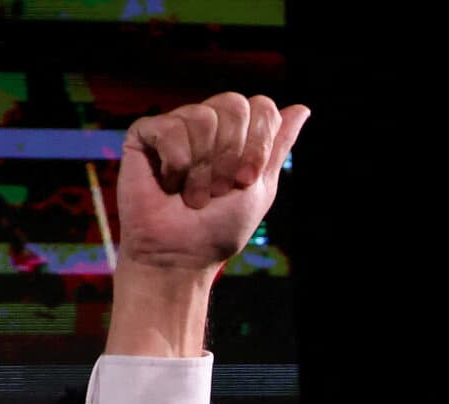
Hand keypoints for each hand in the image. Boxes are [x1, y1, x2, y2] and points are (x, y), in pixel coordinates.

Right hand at [117, 93, 308, 275]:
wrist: (180, 254)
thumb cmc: (218, 229)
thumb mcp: (260, 188)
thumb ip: (278, 147)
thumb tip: (303, 108)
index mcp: (236, 134)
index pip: (261, 107)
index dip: (258, 144)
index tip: (246, 181)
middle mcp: (207, 123)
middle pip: (235, 105)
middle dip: (232, 156)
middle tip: (219, 191)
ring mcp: (176, 125)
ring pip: (203, 117)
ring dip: (203, 168)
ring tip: (194, 196)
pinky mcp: (145, 132)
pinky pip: (170, 128)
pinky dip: (176, 165)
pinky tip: (170, 184)